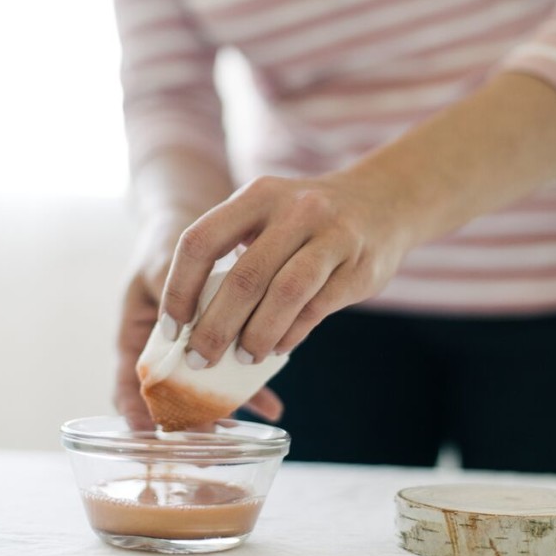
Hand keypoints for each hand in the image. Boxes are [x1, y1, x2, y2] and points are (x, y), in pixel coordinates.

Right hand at [114, 213, 283, 428]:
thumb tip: (181, 315)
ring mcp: (194, 352)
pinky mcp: (224, 346)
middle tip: (203, 445)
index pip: (126, 383)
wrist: (190, 228)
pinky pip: (235, 374)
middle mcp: (163, 352)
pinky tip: (273, 408)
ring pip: (205, 393)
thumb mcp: (161, 262)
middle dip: (186, 423)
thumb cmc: (164, 245)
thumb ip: (172, 289)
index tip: (146, 434)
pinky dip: (252, 391)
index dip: (133, 411)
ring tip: (241, 433)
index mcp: (134, 336)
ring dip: (223, 412)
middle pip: (169, 398)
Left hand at [160, 170, 409, 367]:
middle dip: (215, 327)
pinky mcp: (359, 266)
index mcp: (258, 196)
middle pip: (244, 277)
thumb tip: (193, 323)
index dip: (179, 289)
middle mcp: (295, 210)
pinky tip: (276, 346)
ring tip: (242, 358)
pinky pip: (317, 308)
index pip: (201, 241)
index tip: (172, 327)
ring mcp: (332, 236)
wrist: (383, 201)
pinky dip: (291, 333)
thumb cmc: (306, 221)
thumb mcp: (267, 215)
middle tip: (200, 359)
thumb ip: (235, 254)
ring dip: (256, 335)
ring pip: (284, 294)